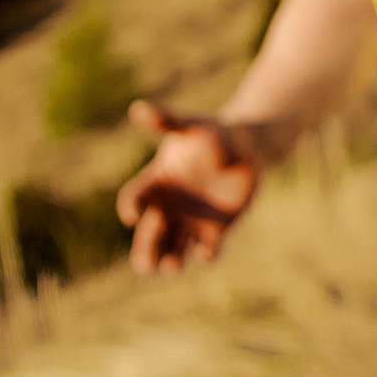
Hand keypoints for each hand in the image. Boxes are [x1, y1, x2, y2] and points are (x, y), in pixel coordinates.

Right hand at [115, 101, 260, 272]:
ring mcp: (190, 221)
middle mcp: (168, 206)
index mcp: (156, 182)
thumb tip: (138, 108)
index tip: (132, 215)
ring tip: (170, 268)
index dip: (130, 206)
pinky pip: (208, 248)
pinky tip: (207, 254)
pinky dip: (207, 254)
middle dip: (146, 249)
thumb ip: (166, 121)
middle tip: (144, 266)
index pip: (134, 198)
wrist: (246, 147)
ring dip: (171, 260)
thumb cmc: (213, 134)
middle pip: (150, 233)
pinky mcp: (216, 229)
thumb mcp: (190, 126)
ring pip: (174, 247)